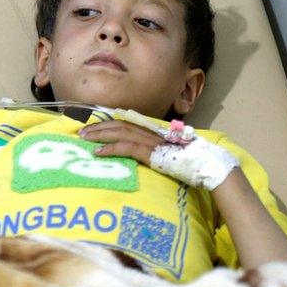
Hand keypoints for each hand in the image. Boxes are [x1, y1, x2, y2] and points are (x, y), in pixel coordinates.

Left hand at [81, 119, 236, 188]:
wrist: (205, 164)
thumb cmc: (188, 160)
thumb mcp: (165, 151)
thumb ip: (151, 148)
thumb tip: (137, 151)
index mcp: (152, 131)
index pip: (126, 122)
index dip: (107, 123)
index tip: (92, 125)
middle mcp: (150, 132)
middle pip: (119, 124)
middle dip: (98, 127)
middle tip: (81, 131)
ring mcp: (151, 141)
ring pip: (120, 133)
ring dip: (100, 135)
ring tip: (84, 139)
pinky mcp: (152, 152)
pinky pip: (127, 148)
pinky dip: (111, 149)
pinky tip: (98, 153)